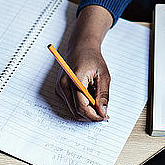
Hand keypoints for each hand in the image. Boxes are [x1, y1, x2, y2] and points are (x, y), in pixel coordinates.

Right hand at [55, 5, 113, 120]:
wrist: (80, 47)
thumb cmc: (92, 58)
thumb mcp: (103, 75)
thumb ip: (103, 94)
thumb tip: (102, 111)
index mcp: (75, 79)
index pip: (82, 106)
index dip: (94, 115)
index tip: (104, 117)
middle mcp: (63, 85)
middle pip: (76, 111)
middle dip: (91, 115)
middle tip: (104, 112)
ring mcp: (60, 88)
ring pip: (73, 109)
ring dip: (87, 109)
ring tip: (97, 97)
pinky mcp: (60, 90)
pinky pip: (71, 103)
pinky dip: (82, 104)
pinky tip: (89, 94)